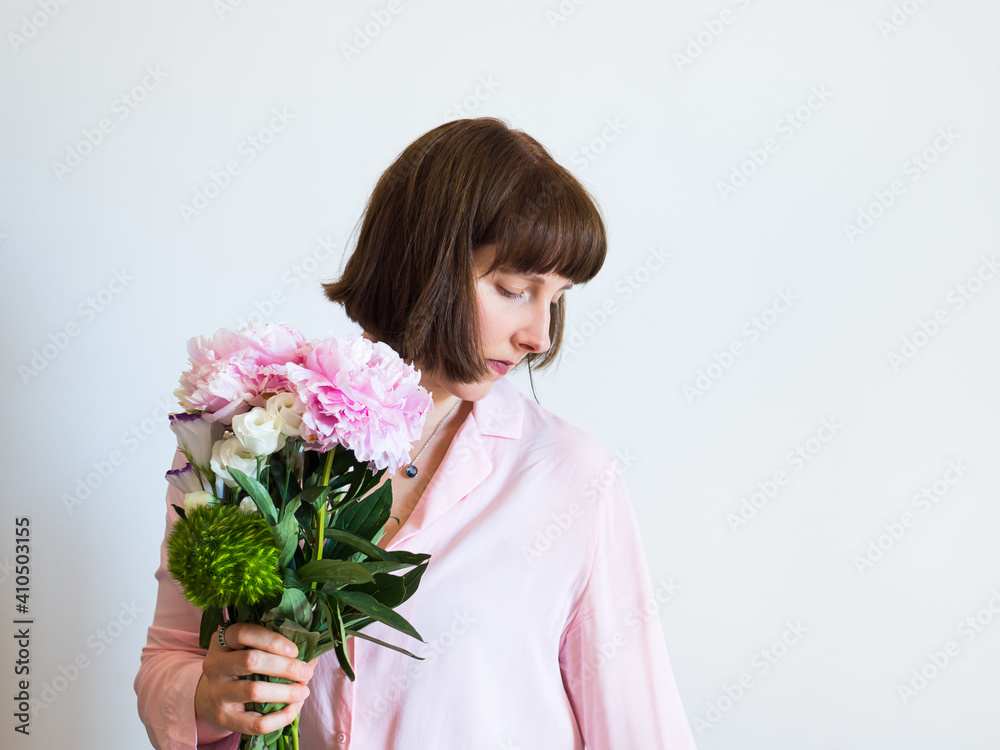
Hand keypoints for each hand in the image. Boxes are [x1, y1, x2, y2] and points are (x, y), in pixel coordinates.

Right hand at [194, 622, 318, 740]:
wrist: (217, 695)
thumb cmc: (243, 666)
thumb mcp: (252, 648)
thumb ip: (278, 646)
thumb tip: (312, 653)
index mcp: (222, 641)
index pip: (243, 633)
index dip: (273, 640)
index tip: (295, 650)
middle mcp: (214, 665)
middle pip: (250, 661)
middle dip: (285, 667)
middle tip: (306, 672)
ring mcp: (217, 692)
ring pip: (253, 691)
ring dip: (285, 692)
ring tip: (303, 691)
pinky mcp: (224, 717)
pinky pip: (255, 723)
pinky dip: (280, 717)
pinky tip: (294, 709)